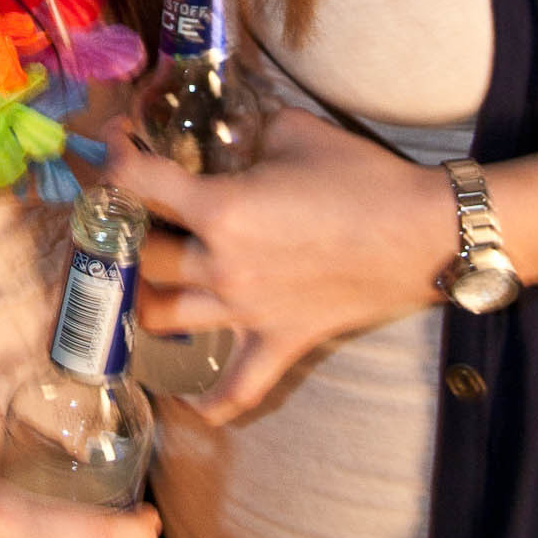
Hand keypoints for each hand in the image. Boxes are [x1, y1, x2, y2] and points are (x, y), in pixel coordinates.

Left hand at [107, 108, 455, 422]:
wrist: (422, 232)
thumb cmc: (360, 176)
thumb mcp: (293, 131)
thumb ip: (248, 130)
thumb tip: (231, 133)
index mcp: (220, 208)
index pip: (138, 180)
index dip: (115, 153)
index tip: (118, 139)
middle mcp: (222, 265)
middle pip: (142, 258)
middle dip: (125, 232)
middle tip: (126, 213)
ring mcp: (248, 311)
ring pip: (164, 319)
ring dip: (143, 302)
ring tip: (140, 284)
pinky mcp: (281, 341)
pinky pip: (239, 387)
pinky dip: (213, 402)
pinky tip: (193, 406)